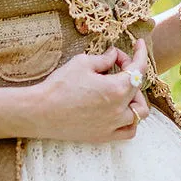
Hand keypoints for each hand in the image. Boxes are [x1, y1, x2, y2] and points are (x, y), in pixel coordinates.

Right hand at [28, 38, 149, 142]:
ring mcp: (112, 126)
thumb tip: (114, 55)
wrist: (39, 112)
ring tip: (123, 91)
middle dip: (131, 72)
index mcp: (116, 89)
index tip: (139, 44)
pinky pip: (128, 131)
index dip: (140, 54)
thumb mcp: (82, 63)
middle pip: (137, 88)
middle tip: (116, 64)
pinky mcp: (103, 136)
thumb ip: (103, 59)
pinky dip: (130, 121)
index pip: (138, 69)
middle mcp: (119, 110)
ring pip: (139, 113)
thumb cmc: (59, 86)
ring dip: (135, 99)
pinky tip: (120, 112)